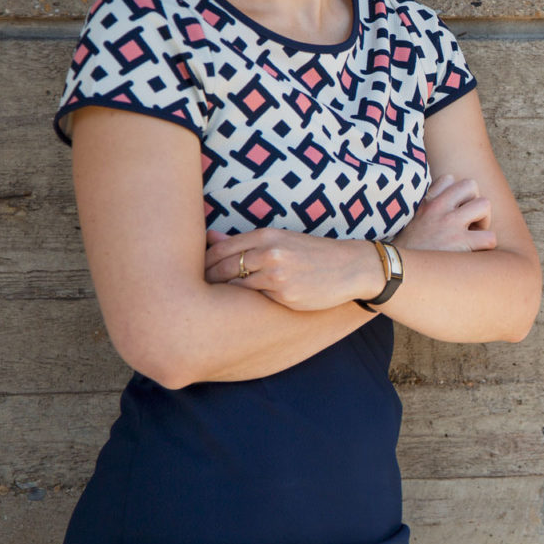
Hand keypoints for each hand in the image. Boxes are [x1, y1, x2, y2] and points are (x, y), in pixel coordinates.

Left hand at [203, 227, 382, 311]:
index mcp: (267, 235)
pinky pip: (255, 299)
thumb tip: (210, 237)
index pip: (220, 248)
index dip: (202, 262)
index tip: (193, 272)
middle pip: (222, 267)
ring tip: (209, 301)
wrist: (351, 268)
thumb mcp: (282, 240)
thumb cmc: (313, 254)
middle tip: (192, 290)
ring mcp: (277, 275)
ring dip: (222, 293)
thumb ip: (245, 241)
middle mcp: (269, 252)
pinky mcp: (285, 295)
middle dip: (206, 279)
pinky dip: (245, 302)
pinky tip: (238, 307)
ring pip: (235, 285)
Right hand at [395, 173, 496, 252]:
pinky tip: (475, 250)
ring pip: (485, 204)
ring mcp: (450, 224)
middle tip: (468, 221)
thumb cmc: (406, 250)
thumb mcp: (408, 220)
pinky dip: (487, 243)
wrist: (396, 269)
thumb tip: (441, 205)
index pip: (449, 179)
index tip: (452, 210)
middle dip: (475, 202)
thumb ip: (424, 208)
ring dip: (484, 219)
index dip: (456, 195)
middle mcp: (438, 208)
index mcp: (426, 202)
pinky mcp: (460, 243)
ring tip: (474, 233)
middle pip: (471, 185)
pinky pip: (490, 237)